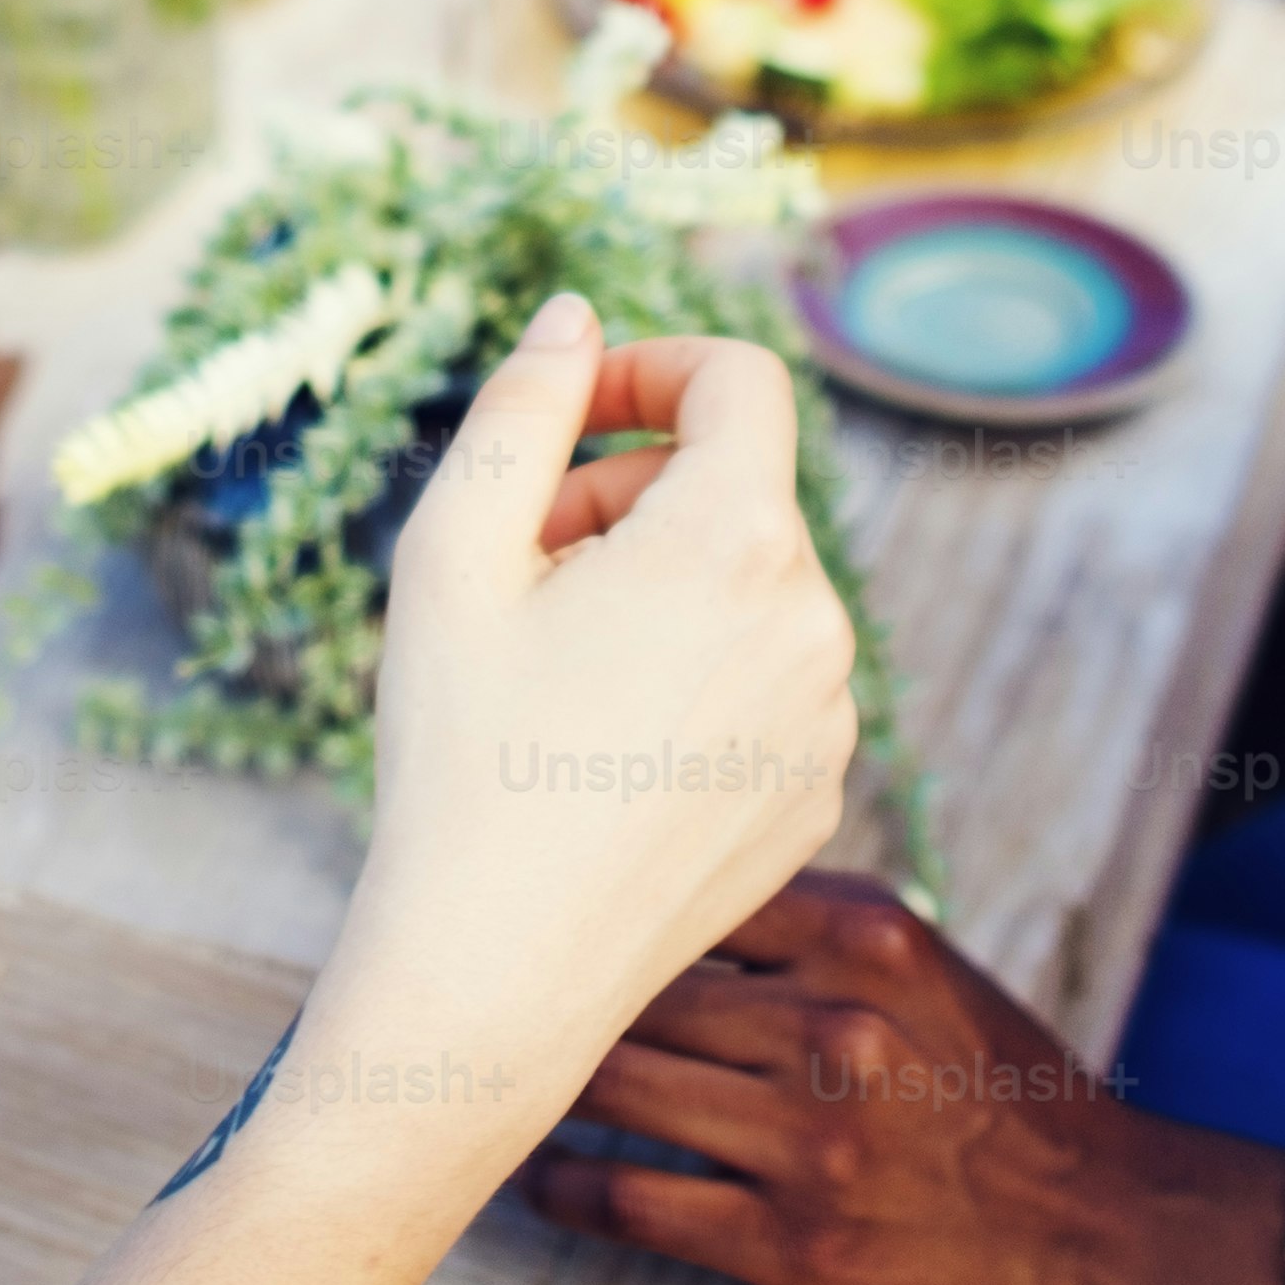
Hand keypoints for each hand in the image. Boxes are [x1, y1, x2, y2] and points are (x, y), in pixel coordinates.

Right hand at [302, 309, 861, 1151]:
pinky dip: (696, 676)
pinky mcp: (819, 793)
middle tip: (521, 568)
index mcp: (735, 541)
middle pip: (734, 489)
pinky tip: (603, 749)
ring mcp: (830, 717)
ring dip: (662, 588)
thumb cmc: (461, 753)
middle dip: (630, 494)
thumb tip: (574, 314)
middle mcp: (815, 620)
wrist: (498, 969)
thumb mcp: (455, 552)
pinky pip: (767, 682)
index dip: (648, 368)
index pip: (739, 379)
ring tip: (556, 669)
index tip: (572, 413)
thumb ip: (524, 406)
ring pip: (751, 589)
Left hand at [525, 872, 1153, 1284]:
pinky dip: (566, 1189)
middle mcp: (834, 1027)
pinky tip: (534, 1178)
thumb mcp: (925, 965)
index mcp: (865, 935)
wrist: (1096, 1229)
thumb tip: (650, 870)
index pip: (680, 884)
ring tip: (472, 1073)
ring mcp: (812, 1141)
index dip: (585, 884)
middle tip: (456, 973)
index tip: (515, 886)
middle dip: (537, 979)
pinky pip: (637, 1204)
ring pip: (617, 1088)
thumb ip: (805, 916)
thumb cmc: (994, 1082)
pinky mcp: (796, 1243)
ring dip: (534, 1083)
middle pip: (631, 984)